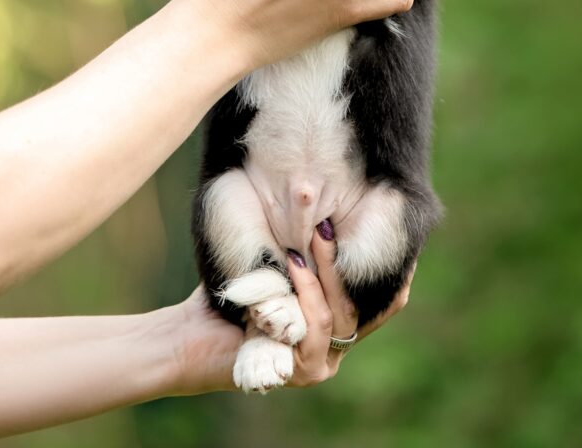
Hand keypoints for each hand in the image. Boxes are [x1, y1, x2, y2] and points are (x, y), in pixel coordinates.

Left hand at [168, 237, 415, 394]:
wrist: (191, 333)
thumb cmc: (238, 292)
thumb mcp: (284, 264)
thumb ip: (312, 249)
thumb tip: (338, 209)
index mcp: (337, 324)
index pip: (383, 302)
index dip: (390, 270)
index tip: (383, 227)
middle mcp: (335, 347)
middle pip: (364, 303)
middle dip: (347, 258)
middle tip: (330, 223)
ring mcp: (321, 363)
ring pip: (340, 312)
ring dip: (326, 269)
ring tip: (313, 235)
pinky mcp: (302, 371)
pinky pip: (315, 325)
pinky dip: (306, 292)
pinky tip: (293, 264)